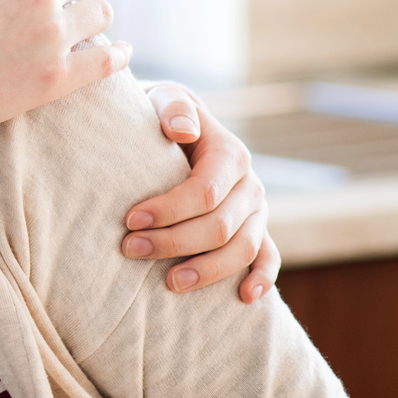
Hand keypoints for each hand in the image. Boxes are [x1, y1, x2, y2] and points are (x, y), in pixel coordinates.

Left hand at [122, 82, 279, 302]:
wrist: (177, 125)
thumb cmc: (163, 113)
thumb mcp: (165, 98)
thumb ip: (174, 108)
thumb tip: (183, 130)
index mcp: (231, 154)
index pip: (204, 191)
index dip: (169, 210)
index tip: (130, 220)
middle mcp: (249, 185)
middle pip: (220, 226)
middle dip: (174, 242)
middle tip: (130, 249)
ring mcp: (256, 211)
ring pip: (242, 249)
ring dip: (207, 270)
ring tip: (170, 282)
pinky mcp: (255, 230)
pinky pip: (268, 257)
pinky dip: (262, 279)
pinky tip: (244, 298)